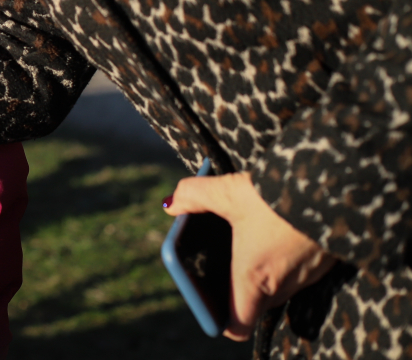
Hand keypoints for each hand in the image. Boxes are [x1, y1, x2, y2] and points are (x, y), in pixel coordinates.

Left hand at [165, 171, 336, 340]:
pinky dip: (288, 259)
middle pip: (255, 303)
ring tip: (251, 240)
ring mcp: (308, 275)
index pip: (238, 324)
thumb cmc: (277, 194)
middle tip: (225, 260)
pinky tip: (279, 229)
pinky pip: (300, 272)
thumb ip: (194, 196)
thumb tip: (171, 204)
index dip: (221, 319)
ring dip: (265, 271)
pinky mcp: (326, 262)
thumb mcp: (228, 190)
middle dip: (239, 287)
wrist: (337, 186)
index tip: (210, 302)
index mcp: (253, 277)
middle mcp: (282, 284)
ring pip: (280, 286)